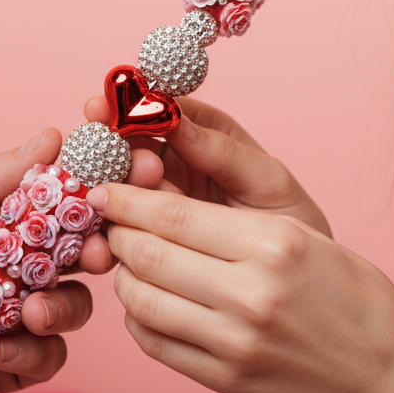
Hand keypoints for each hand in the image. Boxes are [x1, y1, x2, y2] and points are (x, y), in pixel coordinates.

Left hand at [0, 127, 95, 392]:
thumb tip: (50, 137)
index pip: (60, 198)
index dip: (93, 190)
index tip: (121, 179)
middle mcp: (14, 265)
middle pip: (82, 251)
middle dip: (99, 249)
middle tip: (97, 252)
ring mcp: (13, 315)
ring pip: (73, 306)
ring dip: (63, 306)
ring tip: (30, 311)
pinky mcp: (6, 364)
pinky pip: (47, 358)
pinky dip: (33, 352)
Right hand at [83, 96, 329, 236]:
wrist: (296, 287)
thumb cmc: (289, 224)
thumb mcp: (268, 183)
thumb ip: (224, 152)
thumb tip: (175, 119)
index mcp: (201, 133)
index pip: (156, 108)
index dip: (125, 104)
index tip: (103, 107)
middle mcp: (171, 162)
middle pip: (123, 147)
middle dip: (110, 153)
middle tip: (121, 164)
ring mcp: (153, 201)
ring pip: (111, 190)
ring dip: (97, 196)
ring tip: (100, 208)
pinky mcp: (142, 240)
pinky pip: (112, 233)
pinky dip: (98, 240)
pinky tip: (99, 251)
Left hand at [87, 184, 393, 392]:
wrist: (381, 376)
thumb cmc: (350, 294)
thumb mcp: (304, 235)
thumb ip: (234, 219)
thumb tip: (162, 202)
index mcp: (272, 244)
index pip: (173, 214)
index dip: (128, 197)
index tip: (107, 187)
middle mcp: (250, 293)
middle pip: (149, 254)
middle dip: (117, 232)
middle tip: (108, 220)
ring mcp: (234, 341)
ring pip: (142, 300)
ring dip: (123, 275)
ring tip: (126, 260)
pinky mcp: (224, 377)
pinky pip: (155, 342)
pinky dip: (138, 317)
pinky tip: (146, 300)